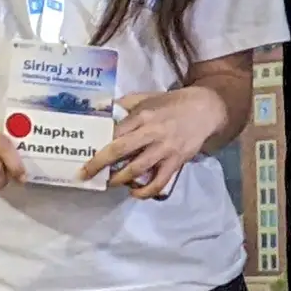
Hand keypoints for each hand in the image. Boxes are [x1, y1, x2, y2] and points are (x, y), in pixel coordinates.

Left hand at [83, 86, 228, 198]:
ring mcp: (165, 149)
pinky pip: (159, 182)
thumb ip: (126, 103)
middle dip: (99, 164)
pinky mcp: (176, 162)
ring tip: (109, 182)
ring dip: (119, 179)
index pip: (116, 131)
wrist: (205, 109)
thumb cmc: (172, 103)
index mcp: (143, 115)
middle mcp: (152, 132)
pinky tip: (134, 192)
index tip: (85, 153)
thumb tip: (104, 109)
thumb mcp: (148, 97)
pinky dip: (145, 191)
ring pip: (137, 169)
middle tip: (85, 174)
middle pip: (120, 150)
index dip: (99, 143)